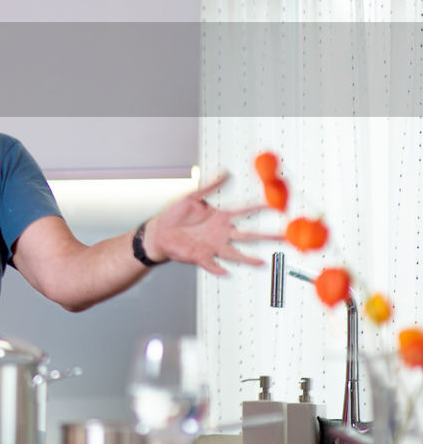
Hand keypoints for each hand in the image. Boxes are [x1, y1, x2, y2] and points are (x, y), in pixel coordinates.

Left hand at [144, 172, 280, 275]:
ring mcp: (213, 246)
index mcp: (221, 218)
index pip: (244, 212)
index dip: (259, 208)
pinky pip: (211, 264)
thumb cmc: (175, 215)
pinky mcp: (200, 256)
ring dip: (247, 258)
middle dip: (267, 236)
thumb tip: (224, 173)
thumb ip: (209, 186)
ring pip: (235, 253)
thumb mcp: (191, 196)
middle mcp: (221, 233)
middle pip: (248, 235)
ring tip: (260, 262)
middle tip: (284, 237)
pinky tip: (225, 271)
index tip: (275, 205)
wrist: (158, 232)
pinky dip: (218, 268)